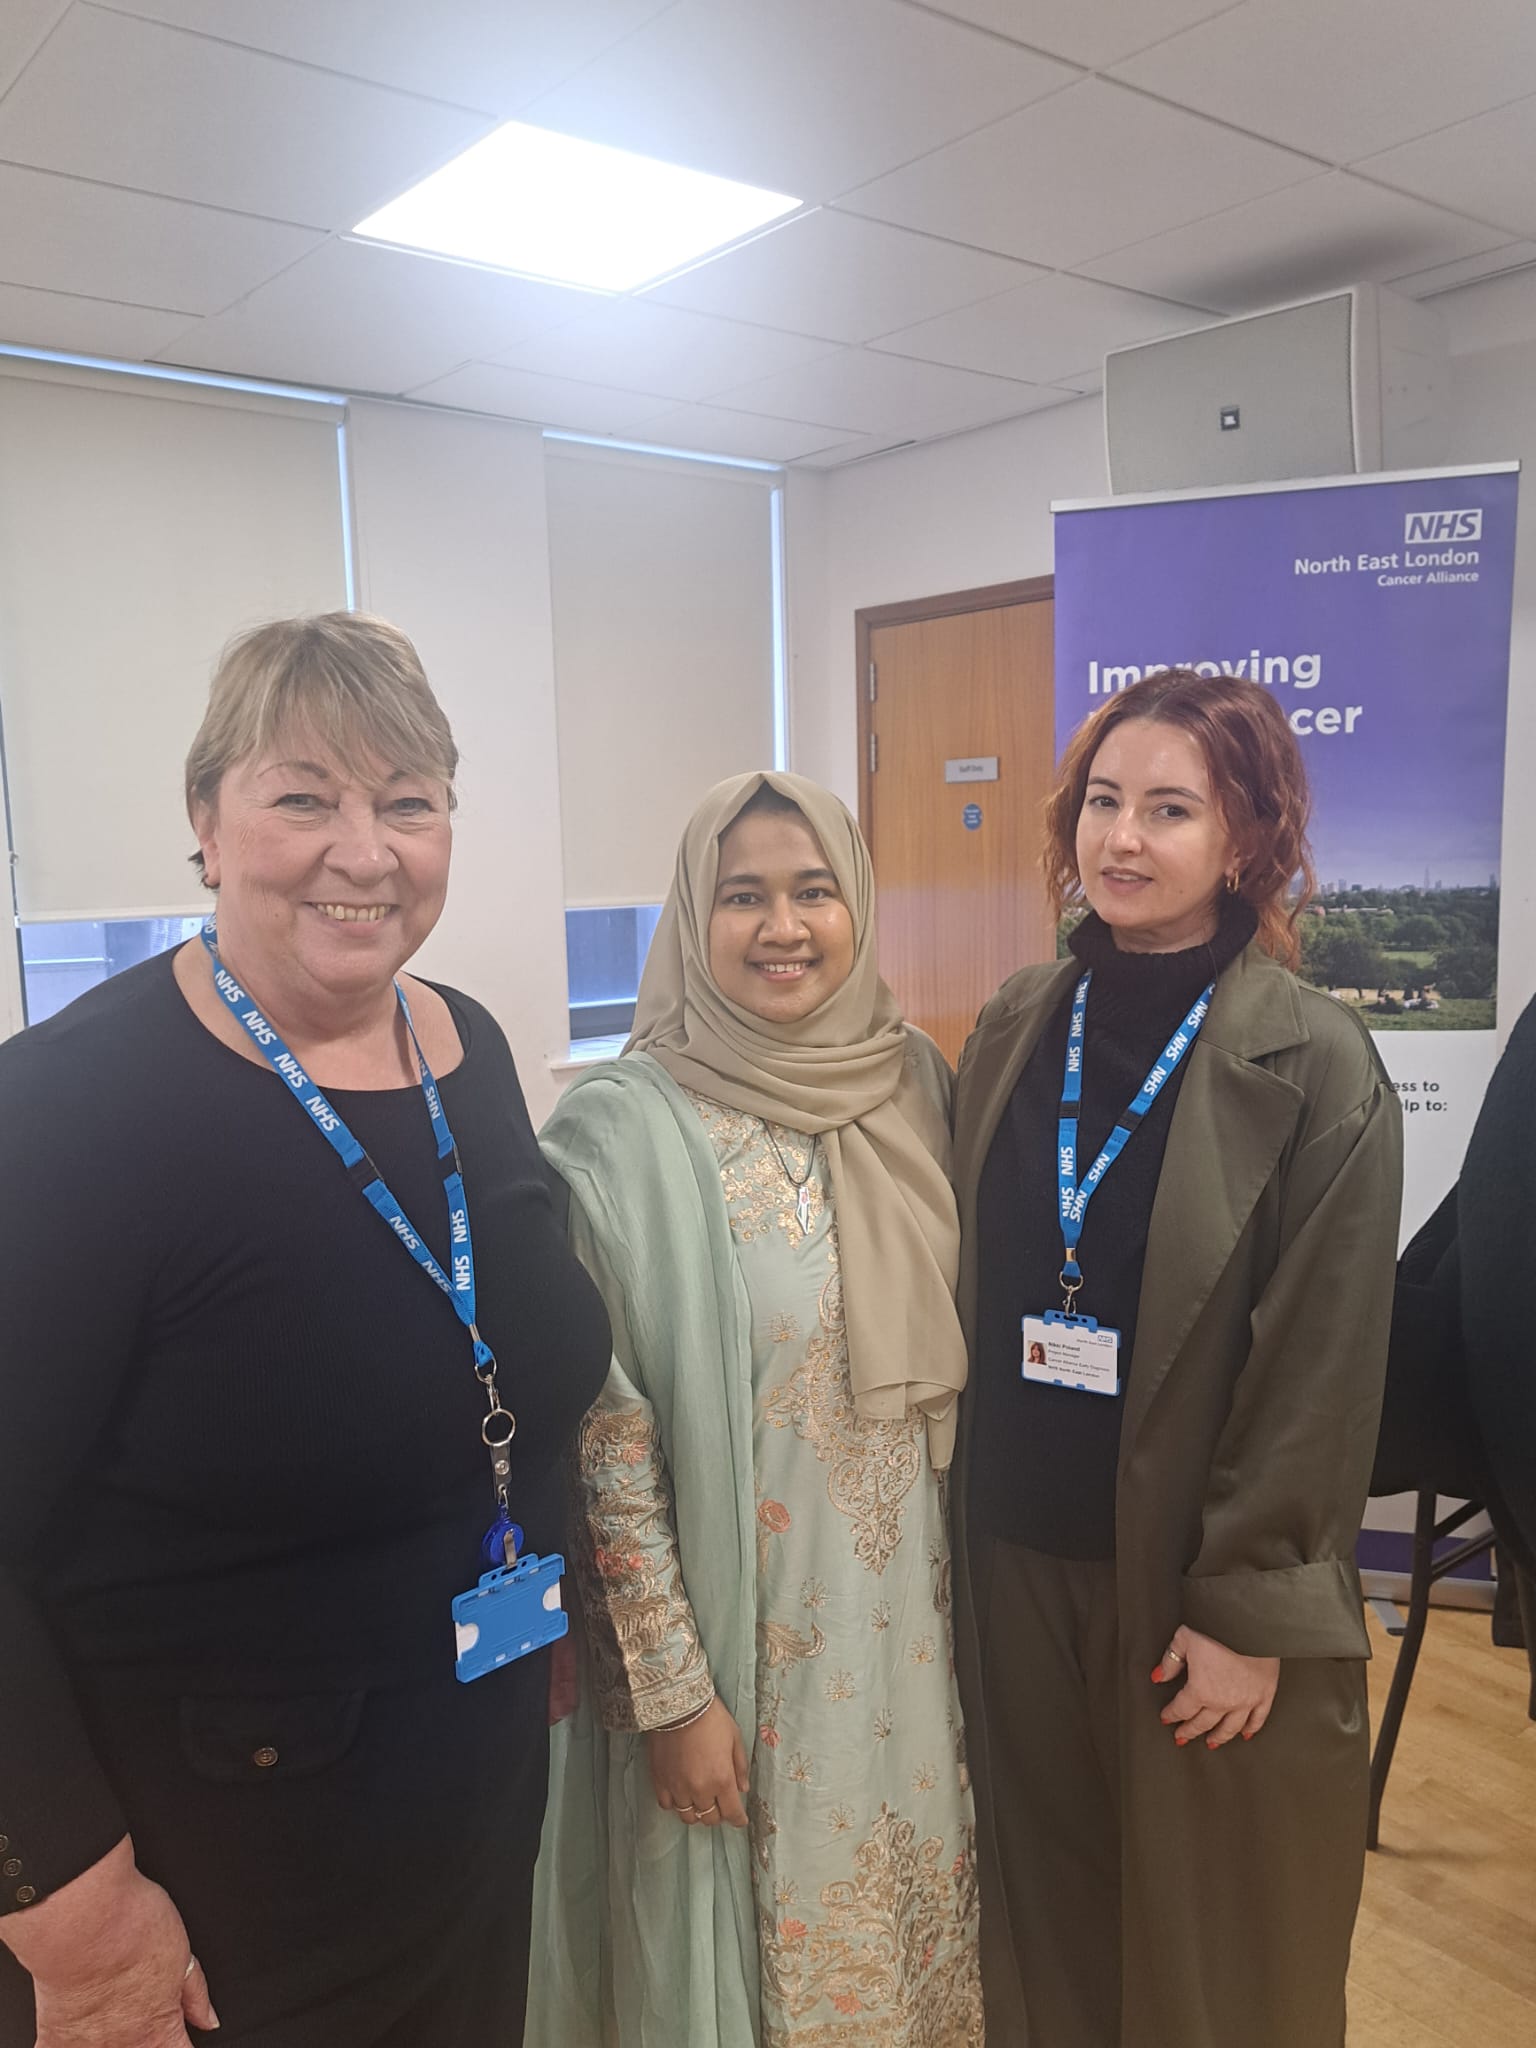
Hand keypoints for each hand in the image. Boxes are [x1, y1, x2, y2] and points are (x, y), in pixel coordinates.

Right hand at [0, 1837, 218, 2044]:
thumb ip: (195, 1995)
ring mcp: (86, 2047)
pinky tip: (76, 2028)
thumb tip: (207, 2019)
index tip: (178, 2035)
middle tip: (141, 2011)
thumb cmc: (133, 1928)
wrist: (84, 1918)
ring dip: (111, 2041)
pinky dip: (67, 2043)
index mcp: (160, 2031)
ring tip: (112, 2012)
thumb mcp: (183, 1955)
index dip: (181, 2043)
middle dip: (147, 2040)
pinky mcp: (53, 2038)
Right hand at [647, 1697, 749, 1828]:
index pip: (732, 1813)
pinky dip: (675, 1804)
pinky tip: (680, 1794)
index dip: (738, 1819)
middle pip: (710, 1819)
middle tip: (720, 1803)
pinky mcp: (660, 1781)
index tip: (740, 1819)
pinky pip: (667, 1805)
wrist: (678, 1704)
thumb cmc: (711, 1718)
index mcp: (722, 1780)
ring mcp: (678, 1788)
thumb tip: (743, 1788)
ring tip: (699, 1800)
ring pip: (688, 1817)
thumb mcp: (734, 1738)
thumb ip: (740, 1767)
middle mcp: (700, 1790)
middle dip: (718, 1814)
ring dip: (697, 1811)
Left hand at [1152, 1625, 1278, 1749]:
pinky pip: (1258, 1718)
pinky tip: (1246, 1734)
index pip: (1182, 1709)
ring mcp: (1247, 1700)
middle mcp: (1224, 1701)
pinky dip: (1251, 1728)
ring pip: (1230, 1727)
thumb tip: (1159, 1676)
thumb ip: (1171, 1660)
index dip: (1172, 1714)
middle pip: (1204, 1723)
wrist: (1251, 1621)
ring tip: (1212, 1743)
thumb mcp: (1184, 1638)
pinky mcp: (1265, 1694)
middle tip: (1183, 1737)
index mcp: (1201, 1690)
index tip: (1167, 1718)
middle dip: (1190, 1731)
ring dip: (1219, 1737)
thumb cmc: (1218, 1627)